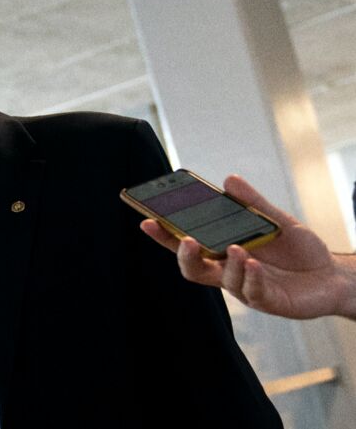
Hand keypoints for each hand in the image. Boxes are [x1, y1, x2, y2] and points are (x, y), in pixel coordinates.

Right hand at [140, 175, 349, 319]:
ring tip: (237, 248)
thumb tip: (228, 180)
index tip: (147, 220)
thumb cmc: (300, 251)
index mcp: (223, 251)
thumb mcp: (276, 220)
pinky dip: (250, 276)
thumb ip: (252, 203)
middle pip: (192, 268)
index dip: (164, 235)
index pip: (187, 244)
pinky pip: (251, 291)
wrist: (334, 277)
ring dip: (227, 263)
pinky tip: (254, 263)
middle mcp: (228, 272)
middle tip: (186, 240)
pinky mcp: (266, 300)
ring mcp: (245, 287)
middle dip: (183, 255)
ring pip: (222, 280)